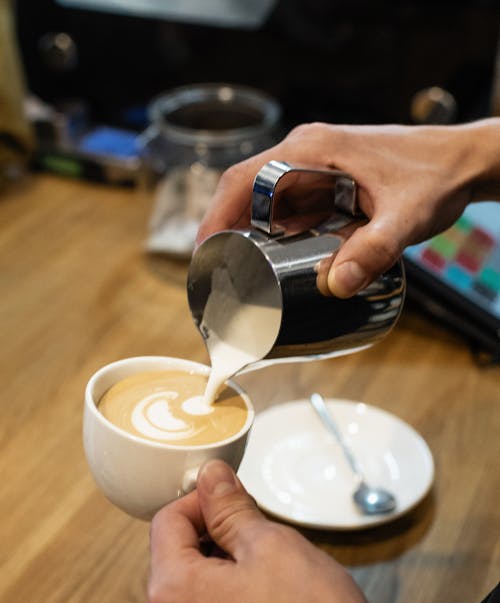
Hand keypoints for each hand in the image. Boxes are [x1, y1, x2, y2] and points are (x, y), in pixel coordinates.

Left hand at [148, 460, 444, 602]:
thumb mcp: (271, 544)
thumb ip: (230, 507)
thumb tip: (212, 480)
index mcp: (172, 596)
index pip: (167, 522)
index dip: (202, 500)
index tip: (229, 496)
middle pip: (177, 559)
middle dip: (215, 536)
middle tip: (258, 533)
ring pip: (195, 594)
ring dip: (224, 571)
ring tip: (271, 574)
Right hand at [196, 119, 499, 296]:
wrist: (462, 163)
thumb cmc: (435, 177)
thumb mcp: (404, 218)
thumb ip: (373, 251)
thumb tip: (335, 286)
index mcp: (311, 151)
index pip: (243, 180)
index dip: (215, 217)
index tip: (203, 254)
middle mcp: (306, 152)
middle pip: (245, 190)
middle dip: (227, 231)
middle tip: (220, 273)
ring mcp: (315, 164)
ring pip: (265, 199)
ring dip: (250, 232)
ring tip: (241, 271)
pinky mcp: (326, 179)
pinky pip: (287, 204)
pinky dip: (275, 230)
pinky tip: (279, 257)